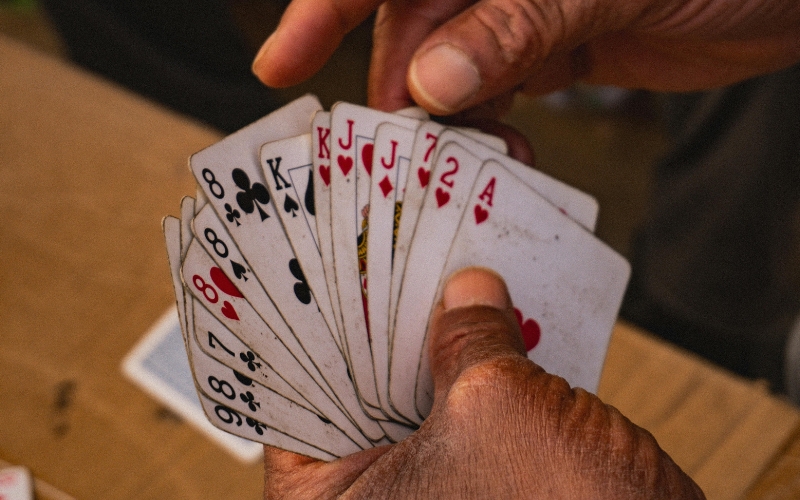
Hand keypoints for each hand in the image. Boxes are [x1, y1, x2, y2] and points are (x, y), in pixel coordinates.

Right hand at [252, 0, 799, 116]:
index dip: (322, 11)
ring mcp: (515, 13)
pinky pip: (492, 96)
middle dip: (402, 102)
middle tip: (401, 165)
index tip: (280, 64)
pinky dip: (489, 134)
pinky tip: (506, 156)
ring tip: (470, 167)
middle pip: (410, 36)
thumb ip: (516, 23)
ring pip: (449, 76)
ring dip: (450, 130)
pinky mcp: (544, 50)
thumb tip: (431, 79)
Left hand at [263, 267, 704, 498]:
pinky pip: (465, 400)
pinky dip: (479, 352)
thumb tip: (469, 286)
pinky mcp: (479, 474)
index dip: (307, 313)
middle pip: (359, 379)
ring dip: (438, 323)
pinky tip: (490, 292)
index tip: (318, 248)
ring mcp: (427, 485)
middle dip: (380, 306)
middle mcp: (370, 492)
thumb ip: (468, 338)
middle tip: (382, 230)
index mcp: (336, 498)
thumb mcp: (497, 407)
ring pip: (419, 385)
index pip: (293, 389)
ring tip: (439, 245)